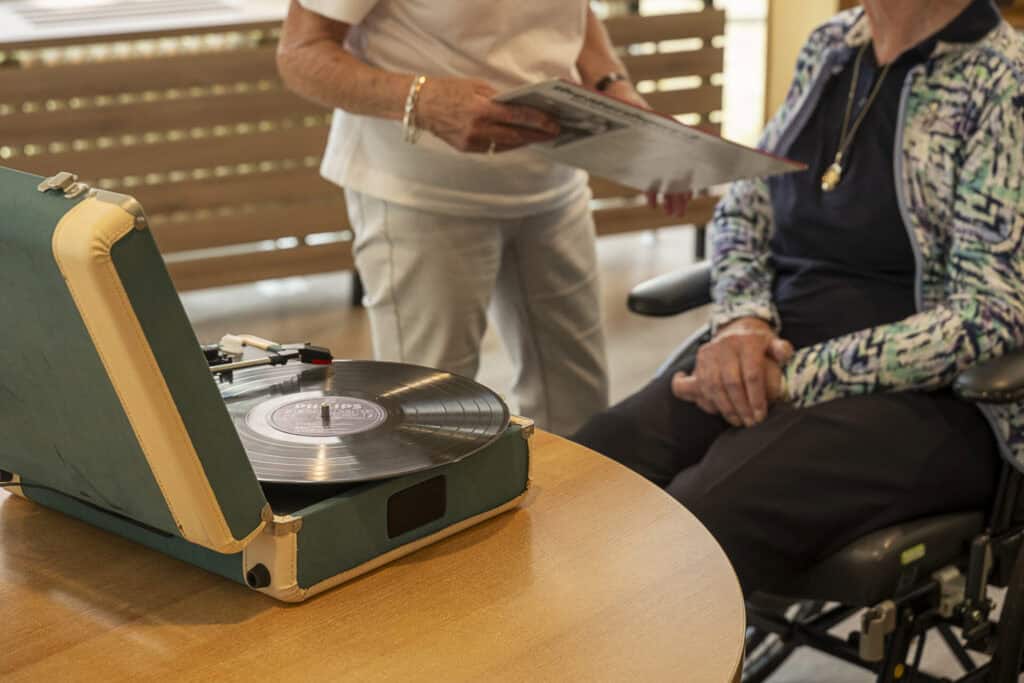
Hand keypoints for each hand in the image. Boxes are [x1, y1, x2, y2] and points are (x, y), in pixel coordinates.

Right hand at [416, 77, 559, 152]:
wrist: (421, 105)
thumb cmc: (449, 90)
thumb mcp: (476, 86)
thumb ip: (499, 97)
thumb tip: (522, 105)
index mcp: (481, 109)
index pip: (518, 116)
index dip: (538, 121)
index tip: (553, 123)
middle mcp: (478, 128)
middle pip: (516, 136)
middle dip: (537, 135)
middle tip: (554, 133)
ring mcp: (472, 142)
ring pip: (506, 145)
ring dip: (525, 141)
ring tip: (540, 137)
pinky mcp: (467, 149)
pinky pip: (493, 149)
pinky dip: (507, 144)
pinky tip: (518, 140)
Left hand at [600, 81, 694, 217]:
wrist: (615, 97)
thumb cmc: (625, 102)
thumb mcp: (633, 109)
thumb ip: (639, 115)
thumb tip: (645, 118)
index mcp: (668, 133)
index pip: (683, 160)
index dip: (685, 178)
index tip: (689, 195)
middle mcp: (666, 144)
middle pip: (676, 172)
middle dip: (678, 194)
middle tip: (678, 213)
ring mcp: (656, 151)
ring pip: (666, 177)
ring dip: (669, 196)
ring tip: (670, 213)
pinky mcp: (644, 157)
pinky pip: (651, 176)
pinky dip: (652, 190)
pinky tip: (654, 203)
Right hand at [671, 317, 793, 426]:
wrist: (736, 330)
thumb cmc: (759, 344)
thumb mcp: (773, 342)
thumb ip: (782, 349)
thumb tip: (784, 354)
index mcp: (748, 341)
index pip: (752, 374)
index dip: (756, 397)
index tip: (760, 416)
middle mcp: (726, 345)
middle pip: (731, 382)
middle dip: (741, 407)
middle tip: (750, 423)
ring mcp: (711, 352)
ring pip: (714, 386)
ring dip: (726, 408)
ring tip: (738, 421)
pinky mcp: (700, 359)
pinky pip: (703, 386)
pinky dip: (712, 402)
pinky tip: (725, 413)